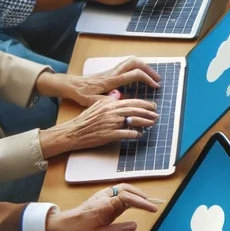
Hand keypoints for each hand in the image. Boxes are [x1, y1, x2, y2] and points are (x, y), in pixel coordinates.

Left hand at [36, 57, 161, 106]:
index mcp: (111, 80)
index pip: (134, 74)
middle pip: (135, 62)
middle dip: (149, 69)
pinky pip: (127, 64)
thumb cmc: (80, 94)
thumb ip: (106, 102)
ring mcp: (112, 70)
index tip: (155, 86)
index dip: (147, 79)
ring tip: (151, 76)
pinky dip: (137, 67)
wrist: (70, 85)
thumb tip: (120, 103)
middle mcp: (113, 72)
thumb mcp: (92, 102)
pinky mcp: (111, 70)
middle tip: (157, 79)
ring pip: (132, 60)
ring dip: (144, 66)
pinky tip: (140, 75)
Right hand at [40, 97, 157, 157]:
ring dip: (145, 122)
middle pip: (135, 110)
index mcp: (110, 104)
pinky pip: (125, 134)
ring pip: (133, 121)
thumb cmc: (85, 120)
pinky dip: (134, 134)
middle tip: (156, 115)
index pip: (131, 102)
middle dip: (148, 112)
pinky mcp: (108, 135)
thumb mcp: (96, 105)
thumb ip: (109, 100)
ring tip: (152, 123)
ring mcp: (111, 123)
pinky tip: (139, 135)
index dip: (144, 104)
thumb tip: (119, 95)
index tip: (152, 106)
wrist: (73, 133)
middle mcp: (112, 112)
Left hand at [44, 184, 157, 230]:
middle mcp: (105, 195)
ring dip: (135, 193)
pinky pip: (118, 190)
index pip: (128, 198)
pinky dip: (128, 193)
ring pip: (123, 187)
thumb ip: (118, 229)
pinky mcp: (102, 195)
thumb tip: (136, 225)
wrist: (64, 223)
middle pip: (127, 189)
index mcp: (105, 204)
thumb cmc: (79, 229)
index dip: (142, 202)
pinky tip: (131, 201)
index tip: (153, 208)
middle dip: (141, 196)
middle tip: (152, 205)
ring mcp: (103, 194)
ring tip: (144, 202)